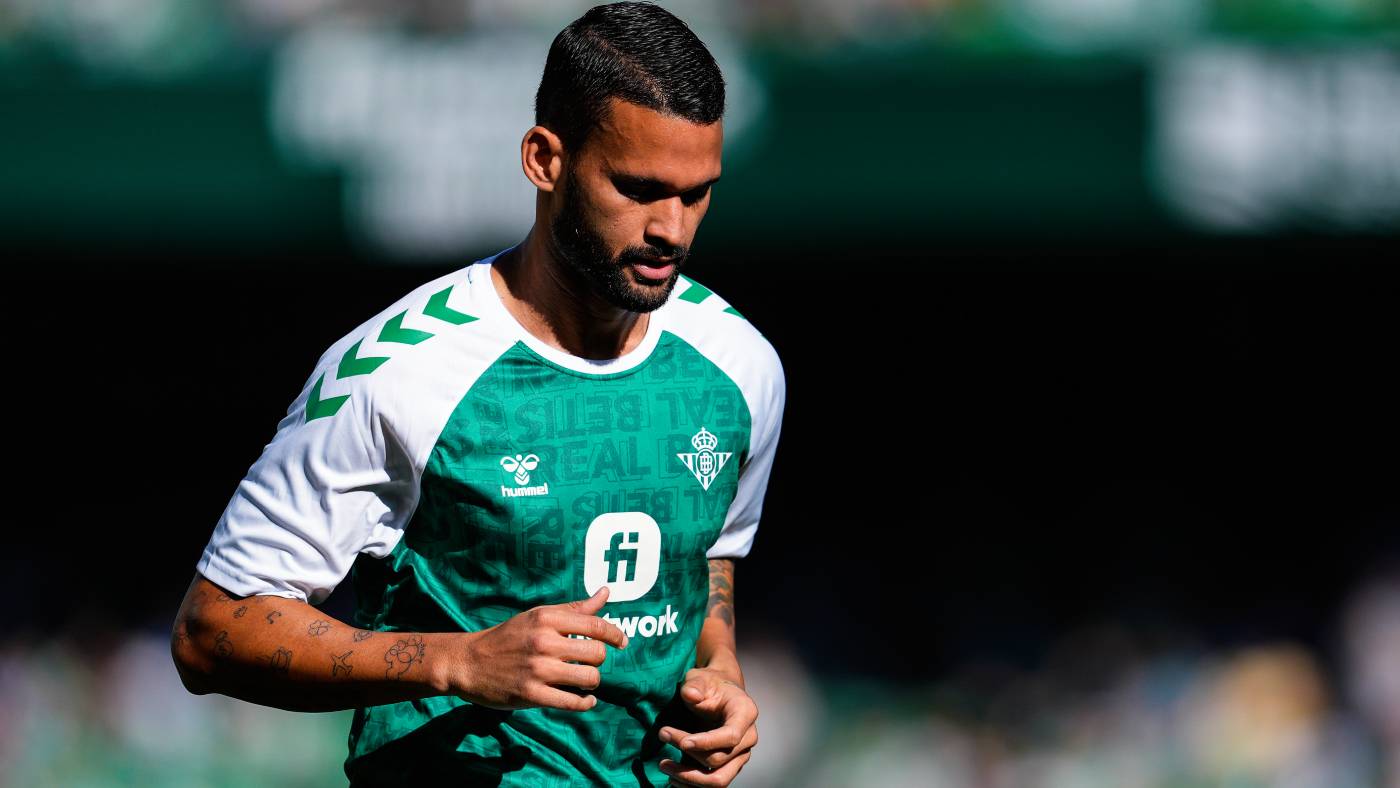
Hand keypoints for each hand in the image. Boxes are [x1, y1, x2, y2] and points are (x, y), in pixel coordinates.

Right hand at [451, 585, 628, 711]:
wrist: (468, 662)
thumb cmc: (508, 637)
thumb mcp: (538, 616)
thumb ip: (574, 609)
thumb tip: (606, 594)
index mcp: (547, 618)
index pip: (596, 625)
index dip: (616, 635)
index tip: (622, 642)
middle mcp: (544, 642)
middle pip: (597, 653)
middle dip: (598, 659)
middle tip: (589, 662)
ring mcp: (538, 670)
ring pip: (589, 677)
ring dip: (591, 681)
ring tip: (584, 680)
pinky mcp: (531, 694)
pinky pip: (573, 702)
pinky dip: (585, 702)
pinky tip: (584, 699)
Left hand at [657, 667, 757, 786]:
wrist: (718, 692)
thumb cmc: (710, 684)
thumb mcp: (701, 678)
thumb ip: (695, 685)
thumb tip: (691, 695)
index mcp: (745, 713)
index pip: (731, 735)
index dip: (707, 742)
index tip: (682, 743)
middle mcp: (748, 737)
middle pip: (720, 759)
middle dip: (689, 756)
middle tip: (662, 741)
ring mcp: (740, 754)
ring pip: (718, 779)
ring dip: (689, 777)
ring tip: (664, 766)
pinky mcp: (730, 765)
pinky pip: (714, 782)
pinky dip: (693, 784)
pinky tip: (673, 778)